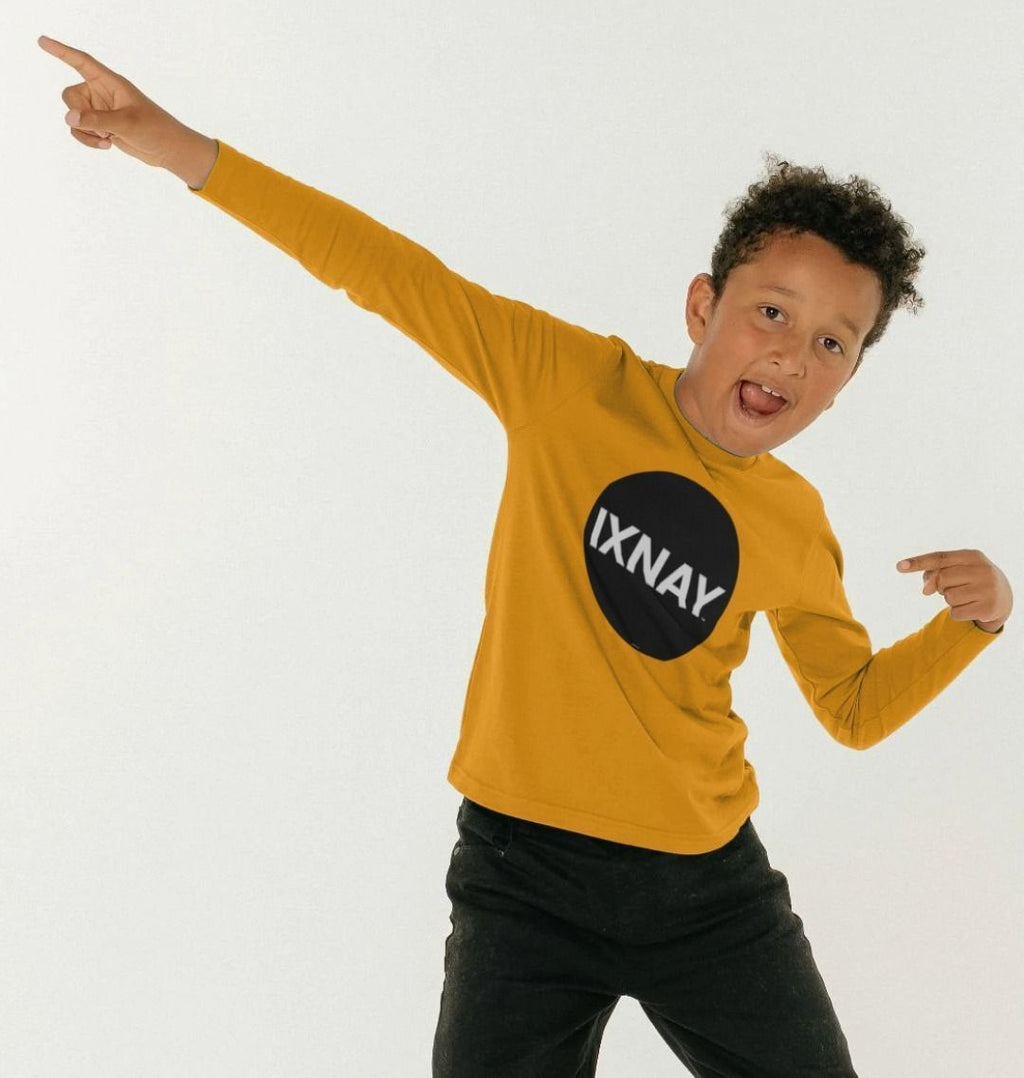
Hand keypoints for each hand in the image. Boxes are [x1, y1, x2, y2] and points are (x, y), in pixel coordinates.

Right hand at [37, 34, 216, 185]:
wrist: (168, 149)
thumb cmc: (155, 129)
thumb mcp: (126, 123)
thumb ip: (96, 120)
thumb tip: (69, 117)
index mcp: (110, 82)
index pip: (82, 62)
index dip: (61, 51)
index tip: (42, 41)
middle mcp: (101, 93)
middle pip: (70, 96)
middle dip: (79, 114)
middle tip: (101, 127)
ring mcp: (100, 110)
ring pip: (73, 116)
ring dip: (85, 131)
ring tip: (107, 138)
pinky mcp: (101, 126)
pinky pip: (80, 130)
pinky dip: (87, 139)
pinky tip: (106, 146)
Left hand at [896, 549, 1011, 632]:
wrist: (1002, 597)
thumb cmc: (970, 580)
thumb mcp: (956, 570)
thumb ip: (935, 573)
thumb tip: (926, 589)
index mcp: (972, 556)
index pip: (940, 558)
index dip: (918, 562)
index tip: (899, 566)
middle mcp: (983, 570)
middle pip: (941, 579)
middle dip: (940, 586)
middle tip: (951, 587)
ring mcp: (988, 589)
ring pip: (948, 597)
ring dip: (949, 600)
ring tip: (964, 596)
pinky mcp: (988, 608)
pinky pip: (956, 613)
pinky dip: (957, 613)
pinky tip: (970, 607)